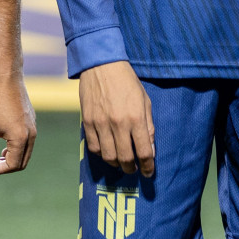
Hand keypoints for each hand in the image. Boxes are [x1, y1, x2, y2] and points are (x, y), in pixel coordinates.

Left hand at [0, 75, 35, 174]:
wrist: (6, 79)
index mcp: (20, 138)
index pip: (13, 165)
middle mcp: (31, 134)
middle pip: (22, 162)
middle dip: (7, 166)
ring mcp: (33, 127)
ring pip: (26, 152)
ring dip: (12, 156)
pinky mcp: (32, 121)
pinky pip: (27, 141)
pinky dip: (17, 146)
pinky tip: (4, 139)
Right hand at [78, 60, 154, 176]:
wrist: (102, 66)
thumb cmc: (128, 83)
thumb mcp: (145, 101)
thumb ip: (148, 127)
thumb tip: (150, 150)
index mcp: (136, 118)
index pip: (144, 151)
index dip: (148, 166)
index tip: (149, 173)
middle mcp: (118, 123)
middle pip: (125, 158)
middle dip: (131, 168)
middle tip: (134, 169)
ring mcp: (101, 124)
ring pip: (108, 156)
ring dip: (116, 164)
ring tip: (121, 162)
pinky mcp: (87, 122)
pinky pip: (94, 147)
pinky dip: (101, 154)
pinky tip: (107, 150)